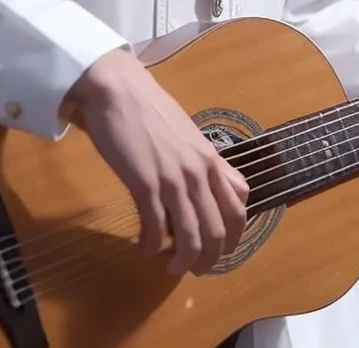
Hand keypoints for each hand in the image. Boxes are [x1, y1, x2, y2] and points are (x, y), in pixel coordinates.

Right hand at [66, 48, 248, 275]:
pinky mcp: (144, 183)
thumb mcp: (188, 136)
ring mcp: (173, 178)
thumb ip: (201, 161)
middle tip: (192, 268)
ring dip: (181, 260)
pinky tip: (143, 249)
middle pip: (218, 229)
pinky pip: (154, 227)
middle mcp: (199, 171)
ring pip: (190, 235)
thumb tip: (211, 186)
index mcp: (211, 159)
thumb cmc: (151, 111)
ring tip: (169, 267)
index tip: (218, 248)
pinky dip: (150, 246)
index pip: (239, 206)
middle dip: (208, 258)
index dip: (233, 236)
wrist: (120, 90)